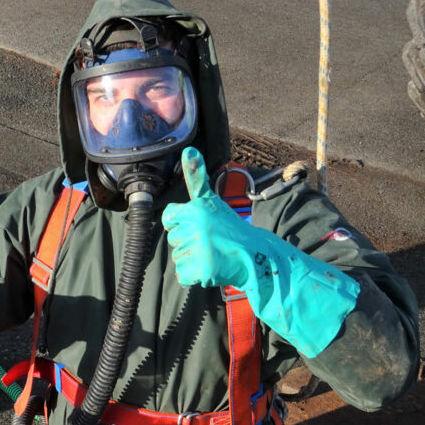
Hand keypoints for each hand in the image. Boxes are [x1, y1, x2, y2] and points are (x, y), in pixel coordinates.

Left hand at [162, 147, 358, 357]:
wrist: (255, 255)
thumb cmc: (230, 227)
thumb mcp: (212, 201)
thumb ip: (196, 179)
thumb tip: (187, 149)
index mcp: (197, 209)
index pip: (169, 217)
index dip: (180, 223)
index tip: (198, 225)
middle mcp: (197, 227)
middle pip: (173, 239)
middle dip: (188, 242)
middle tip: (210, 240)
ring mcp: (200, 249)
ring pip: (178, 258)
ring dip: (192, 259)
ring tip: (212, 253)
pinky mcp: (202, 269)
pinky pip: (183, 275)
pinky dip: (194, 275)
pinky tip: (210, 267)